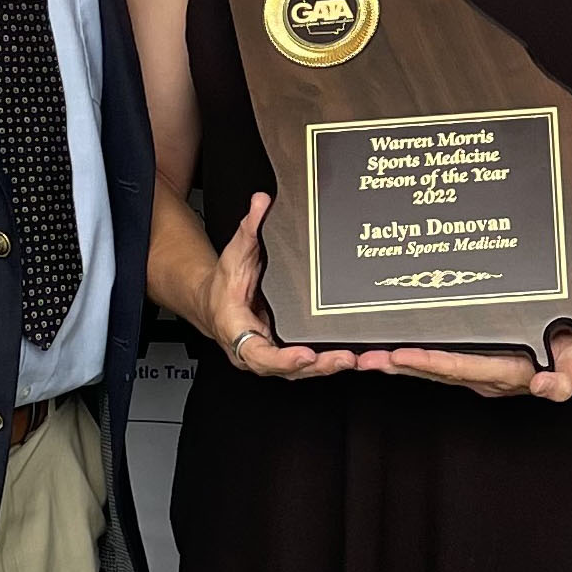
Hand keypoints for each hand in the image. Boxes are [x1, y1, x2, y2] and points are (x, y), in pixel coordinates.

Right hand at [208, 193, 353, 380]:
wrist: (214, 301)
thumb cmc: (223, 283)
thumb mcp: (233, 254)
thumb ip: (248, 228)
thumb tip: (261, 201)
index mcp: (237, 331)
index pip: (258, 353)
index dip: (283, 358)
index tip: (305, 354)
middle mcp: (255, 351)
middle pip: (287, 369)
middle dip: (318, 366)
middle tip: (345, 358)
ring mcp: (272, 355)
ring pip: (300, 370)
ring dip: (328, 367)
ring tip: (356, 359)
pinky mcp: (285, 353)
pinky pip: (307, 363)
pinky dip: (328, 362)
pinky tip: (353, 357)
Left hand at [354, 318, 571, 401]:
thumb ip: (566, 378)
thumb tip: (549, 388)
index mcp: (507, 374)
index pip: (461, 367)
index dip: (430, 362)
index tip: (399, 355)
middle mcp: (487, 375)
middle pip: (437, 371)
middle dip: (400, 365)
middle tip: (363, 358)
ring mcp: (481, 369)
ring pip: (434, 367)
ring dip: (399, 363)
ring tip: (365, 356)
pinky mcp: (479, 360)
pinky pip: (442, 358)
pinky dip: (415, 354)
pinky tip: (392, 348)